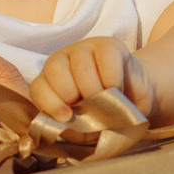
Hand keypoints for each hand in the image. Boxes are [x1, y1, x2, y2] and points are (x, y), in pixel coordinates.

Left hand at [31, 36, 154, 121]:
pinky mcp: (108, 45)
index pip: (39, 87)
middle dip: (71, 94)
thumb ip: (74, 129)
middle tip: (89, 108)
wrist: (135, 101)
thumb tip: (67, 127)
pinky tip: (117, 90)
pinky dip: (112, 80)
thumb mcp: (87, 128)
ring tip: (105, 102)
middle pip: (54, 69)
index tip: (67, 117)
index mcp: (50, 83)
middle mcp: (62, 60)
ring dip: (93, 89)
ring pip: (80, 65)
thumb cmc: (105, 114)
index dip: (50, 103)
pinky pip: (105, 59)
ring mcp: (84, 49)